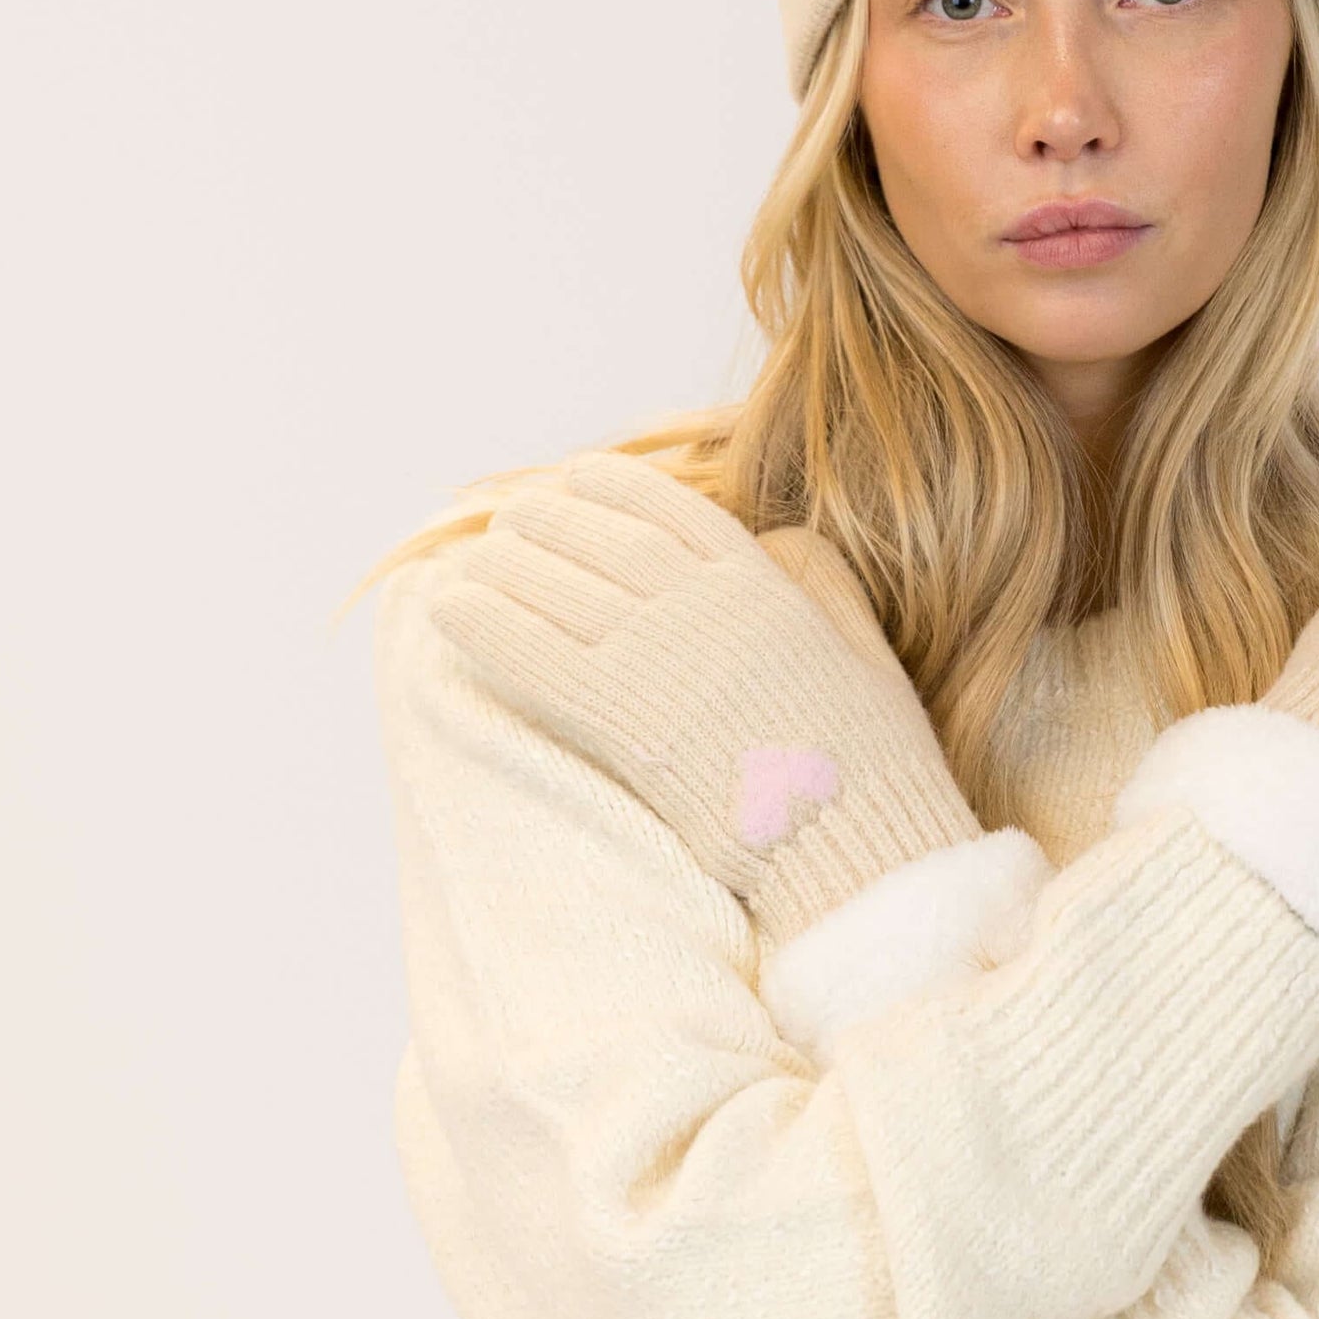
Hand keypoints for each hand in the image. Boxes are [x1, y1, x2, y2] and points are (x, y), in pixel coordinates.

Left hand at [421, 450, 981, 944]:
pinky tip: (448, 611)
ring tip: (470, 568)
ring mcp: (656, 659)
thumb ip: (820, 578)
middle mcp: (699, 604)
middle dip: (542, 521)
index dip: (607, 487)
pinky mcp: (621, 720)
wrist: (852, 839)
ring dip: (501, 569)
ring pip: (553, 587)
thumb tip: (776, 539)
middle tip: (509, 523)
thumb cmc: (870, 759)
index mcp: (760, 581)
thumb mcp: (865, 645)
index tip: (573, 479)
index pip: (663, 507)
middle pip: (595, 535)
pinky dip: (483, 627)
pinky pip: (532, 656)